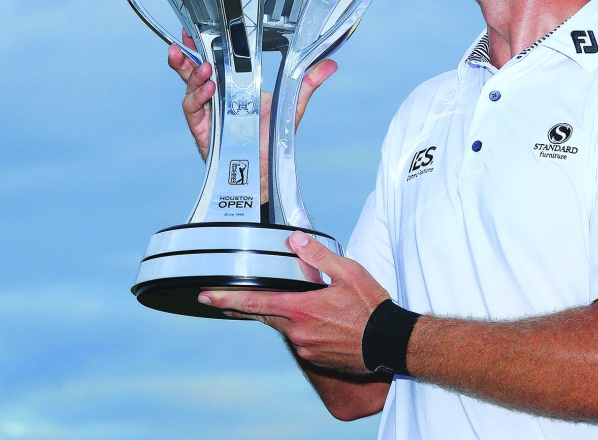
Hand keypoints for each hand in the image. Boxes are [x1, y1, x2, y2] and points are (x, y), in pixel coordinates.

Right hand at [168, 31, 337, 198]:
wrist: (264, 168)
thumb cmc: (272, 137)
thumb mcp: (291, 104)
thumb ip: (307, 83)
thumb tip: (330, 65)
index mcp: (235, 85)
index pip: (218, 60)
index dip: (207, 44)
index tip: (202, 29)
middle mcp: (218, 95)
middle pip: (195, 70)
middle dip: (187, 55)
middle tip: (184, 41)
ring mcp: (209, 110)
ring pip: (191, 87)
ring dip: (194, 75)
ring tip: (205, 67)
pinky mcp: (202, 127)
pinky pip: (193, 108)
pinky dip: (198, 97)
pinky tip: (209, 89)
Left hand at [200, 231, 390, 374]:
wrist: (390, 344)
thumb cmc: (372, 309)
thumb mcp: (349, 273)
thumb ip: (319, 256)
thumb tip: (296, 240)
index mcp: (301, 309)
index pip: (256, 303)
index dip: (227, 300)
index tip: (207, 297)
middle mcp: (297, 332)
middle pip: (264, 315)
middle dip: (245, 306)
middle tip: (224, 298)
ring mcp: (305, 348)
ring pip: (285, 326)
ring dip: (286, 314)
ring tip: (307, 305)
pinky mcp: (316, 358)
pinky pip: (301, 339)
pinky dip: (303, 327)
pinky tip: (321, 321)